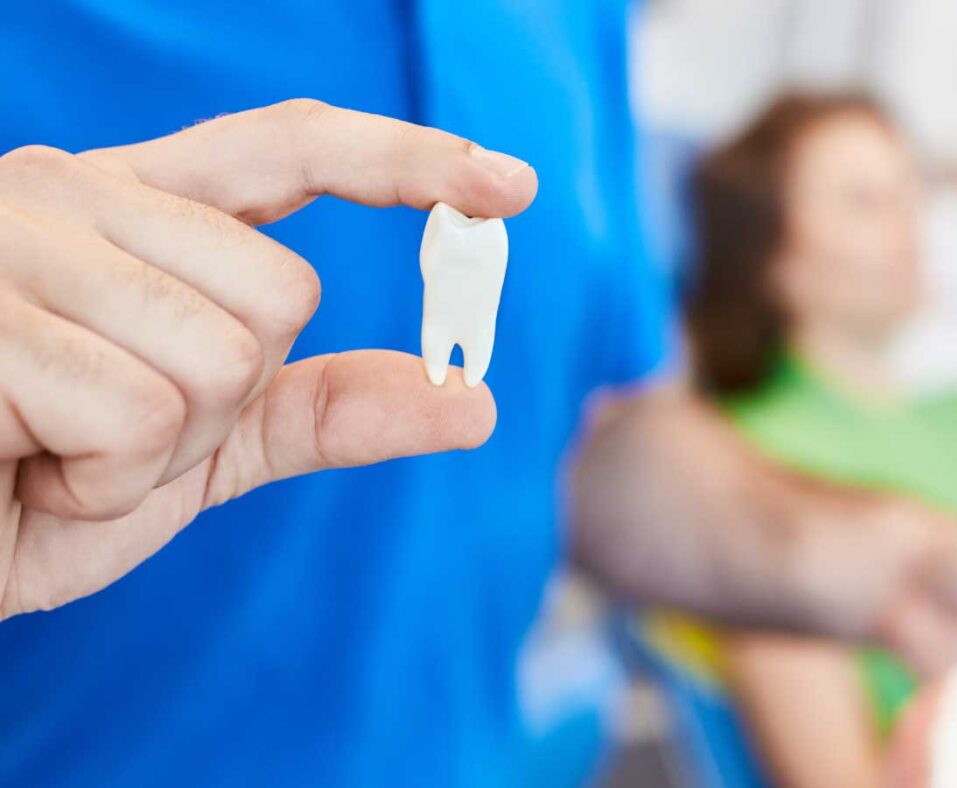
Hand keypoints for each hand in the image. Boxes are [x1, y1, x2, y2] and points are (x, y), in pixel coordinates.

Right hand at [0, 99, 537, 618]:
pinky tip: (23, 465)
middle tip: (110, 432)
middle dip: (222, 401)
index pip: (289, 148)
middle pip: (280, 294)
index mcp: (132, 209)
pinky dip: (100, 481)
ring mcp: (17, 239)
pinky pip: (140, 411)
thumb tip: (475, 405)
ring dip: (155, 452)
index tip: (508, 185)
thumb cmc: (42, 485)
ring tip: (57, 450)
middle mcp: (72, 193)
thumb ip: (327, 411)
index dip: (405, 160)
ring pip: (222, 357)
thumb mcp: (204, 448)